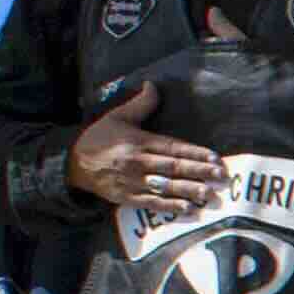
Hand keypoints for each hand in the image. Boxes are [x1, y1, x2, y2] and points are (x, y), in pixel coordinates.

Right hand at [64, 81, 222, 213]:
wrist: (73, 162)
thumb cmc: (99, 138)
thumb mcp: (117, 117)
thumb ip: (140, 104)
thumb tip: (153, 85)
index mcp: (138, 142)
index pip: (172, 148)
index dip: (194, 153)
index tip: (214, 157)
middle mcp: (137, 162)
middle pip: (173, 167)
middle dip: (198, 171)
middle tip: (220, 175)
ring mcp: (132, 181)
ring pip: (165, 186)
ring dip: (188, 190)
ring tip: (209, 193)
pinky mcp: (127, 197)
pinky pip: (151, 203)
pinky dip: (169, 206)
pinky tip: (187, 208)